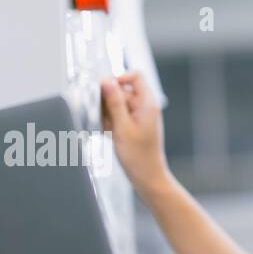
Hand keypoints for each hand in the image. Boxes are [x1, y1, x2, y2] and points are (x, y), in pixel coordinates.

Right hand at [100, 72, 169, 195]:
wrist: (147, 177)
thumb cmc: (139, 157)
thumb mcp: (122, 127)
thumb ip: (114, 103)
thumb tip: (107, 81)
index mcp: (147, 103)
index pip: (135, 76)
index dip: (118, 79)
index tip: (104, 90)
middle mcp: (145, 107)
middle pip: (123, 91)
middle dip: (109, 103)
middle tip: (104, 118)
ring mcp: (139, 116)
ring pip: (117, 105)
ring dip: (109, 115)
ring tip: (109, 130)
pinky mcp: (134, 125)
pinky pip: (118, 116)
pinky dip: (111, 123)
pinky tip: (110, 135)